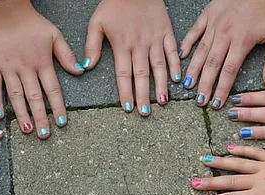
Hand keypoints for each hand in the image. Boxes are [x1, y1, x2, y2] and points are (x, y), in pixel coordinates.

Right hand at [0, 0, 81, 138]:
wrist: (6, 9)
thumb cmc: (32, 22)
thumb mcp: (55, 35)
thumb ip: (67, 56)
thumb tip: (81, 71)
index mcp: (42, 62)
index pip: (52, 90)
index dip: (57, 107)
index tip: (61, 123)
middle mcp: (25, 68)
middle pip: (34, 97)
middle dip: (40, 117)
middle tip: (44, 134)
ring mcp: (8, 67)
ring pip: (16, 95)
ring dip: (21, 114)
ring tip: (27, 129)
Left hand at [84, 0, 179, 115]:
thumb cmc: (114, 3)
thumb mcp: (97, 22)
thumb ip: (92, 45)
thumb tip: (86, 67)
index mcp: (122, 45)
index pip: (123, 74)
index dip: (125, 92)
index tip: (127, 107)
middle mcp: (139, 45)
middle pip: (141, 75)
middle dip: (143, 95)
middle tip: (145, 113)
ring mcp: (155, 39)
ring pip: (159, 66)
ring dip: (161, 85)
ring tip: (162, 102)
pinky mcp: (166, 32)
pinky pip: (172, 51)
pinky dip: (175, 65)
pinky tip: (177, 79)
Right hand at [181, 0, 264, 108]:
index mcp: (242, 41)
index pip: (229, 71)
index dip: (222, 89)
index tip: (216, 104)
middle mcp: (225, 34)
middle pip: (212, 65)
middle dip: (204, 85)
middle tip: (199, 101)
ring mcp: (214, 24)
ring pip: (201, 51)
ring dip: (193, 69)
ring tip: (187, 85)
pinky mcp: (208, 14)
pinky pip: (194, 31)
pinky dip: (186, 43)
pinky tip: (181, 56)